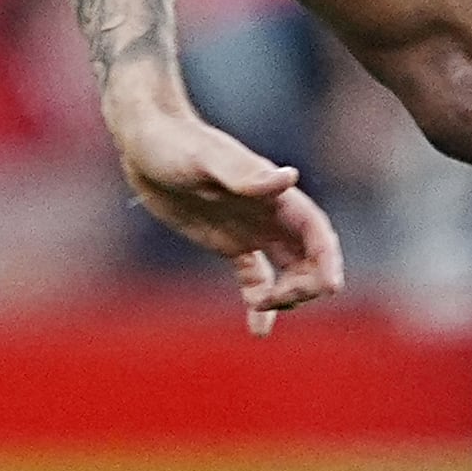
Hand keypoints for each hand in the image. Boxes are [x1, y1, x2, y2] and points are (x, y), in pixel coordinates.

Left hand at [104, 92, 344, 332]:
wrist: (143, 140)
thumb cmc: (174, 143)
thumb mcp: (205, 159)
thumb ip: (245, 174)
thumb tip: (290, 178)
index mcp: (273, 195)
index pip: (316, 231)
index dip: (328, 260)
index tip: (326, 288)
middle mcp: (269, 214)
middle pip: (309, 257)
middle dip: (305, 285)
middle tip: (275, 300)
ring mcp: (251, 229)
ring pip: (288, 271)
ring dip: (287, 296)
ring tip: (260, 307)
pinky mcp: (228, 242)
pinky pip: (255, 277)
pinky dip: (261, 304)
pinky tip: (259, 330)